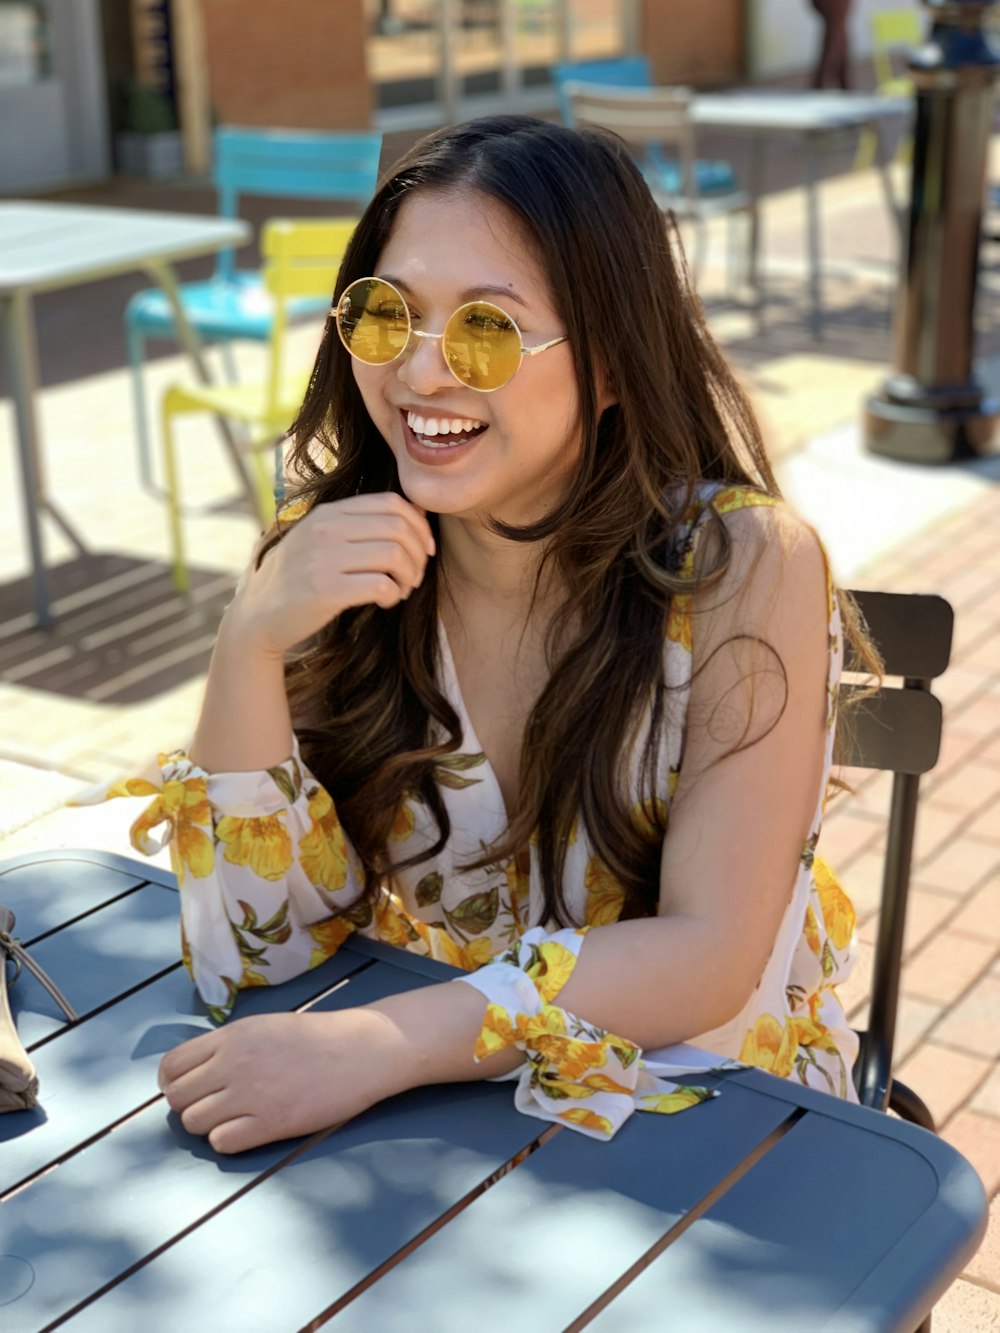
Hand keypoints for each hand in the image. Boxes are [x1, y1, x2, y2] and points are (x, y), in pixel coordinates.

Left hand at [158, 1009, 403, 1153]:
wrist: (360, 1050)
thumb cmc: (315, 1038)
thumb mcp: (263, 1027)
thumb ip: (227, 1046)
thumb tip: (193, 1072)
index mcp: (232, 1036)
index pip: (172, 1065)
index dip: (173, 1082)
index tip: (190, 1088)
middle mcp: (234, 1063)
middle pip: (178, 1098)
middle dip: (189, 1105)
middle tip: (212, 1105)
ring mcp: (251, 1094)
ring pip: (194, 1123)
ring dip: (207, 1124)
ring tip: (233, 1117)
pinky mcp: (270, 1123)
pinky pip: (221, 1142)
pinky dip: (228, 1140)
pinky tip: (248, 1129)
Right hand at [226, 493, 435, 658]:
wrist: (258, 615)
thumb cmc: (300, 579)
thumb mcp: (321, 540)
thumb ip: (357, 526)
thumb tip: (415, 515)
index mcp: (329, 513)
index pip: (392, 503)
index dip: (419, 526)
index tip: (425, 549)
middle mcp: (325, 529)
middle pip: (399, 527)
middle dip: (419, 555)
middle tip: (414, 577)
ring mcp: (322, 558)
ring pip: (394, 554)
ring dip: (409, 576)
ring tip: (401, 590)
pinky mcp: (324, 589)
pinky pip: (380, 585)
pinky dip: (393, 595)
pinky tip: (385, 601)